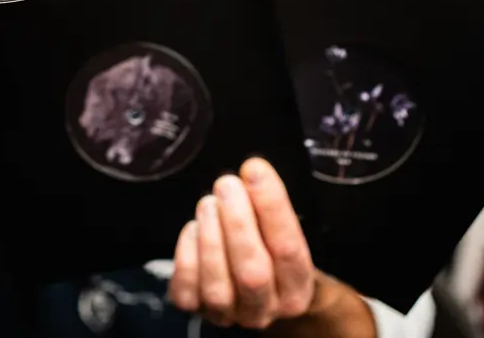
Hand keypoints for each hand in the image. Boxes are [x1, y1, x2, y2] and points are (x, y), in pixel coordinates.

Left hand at [168, 158, 376, 335]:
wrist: (255, 292)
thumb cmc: (267, 250)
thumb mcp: (279, 231)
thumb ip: (267, 207)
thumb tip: (251, 172)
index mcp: (296, 288)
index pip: (288, 248)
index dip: (271, 206)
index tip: (255, 169)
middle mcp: (265, 309)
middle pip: (253, 273)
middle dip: (237, 223)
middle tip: (226, 184)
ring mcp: (230, 315)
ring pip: (217, 286)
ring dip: (211, 236)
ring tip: (208, 203)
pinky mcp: (197, 312)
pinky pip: (187, 289)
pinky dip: (187, 253)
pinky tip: (194, 228)